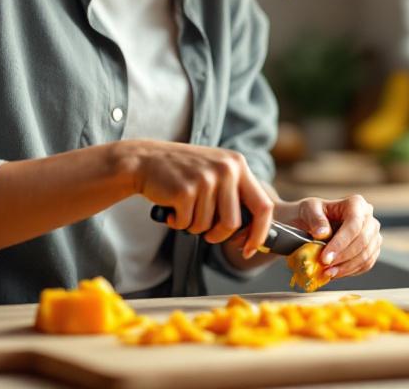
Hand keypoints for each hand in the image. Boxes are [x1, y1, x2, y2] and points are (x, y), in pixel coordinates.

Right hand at [122, 141, 273, 257]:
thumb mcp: (215, 172)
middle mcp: (226, 169)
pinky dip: (177, 222)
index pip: (263, 205)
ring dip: (193, 226)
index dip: (259, 233)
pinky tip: (171, 207)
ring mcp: (205, 178)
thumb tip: (251, 232)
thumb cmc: (182, 172)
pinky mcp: (185, 190)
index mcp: (238, 164)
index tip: (250, 248)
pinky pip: (187, 223)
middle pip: (234, 222)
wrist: (144, 160)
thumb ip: (234, 194)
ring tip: (183, 209)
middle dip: (220, 236)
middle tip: (209, 235)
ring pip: (207, 226)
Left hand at [277, 195, 381, 278]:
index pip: (354, 224)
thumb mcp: (308, 209)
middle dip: (343, 257)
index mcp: (356, 204)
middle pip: (363, 241)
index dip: (341, 243)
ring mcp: (372, 234)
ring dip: (347, 267)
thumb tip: (323, 232)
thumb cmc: (310, 213)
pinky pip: (366, 264)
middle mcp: (368, 217)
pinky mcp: (371, 249)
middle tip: (325, 267)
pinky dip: (351, 271)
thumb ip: (315, 218)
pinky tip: (336, 273)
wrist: (309, 223)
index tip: (325, 257)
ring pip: (366, 255)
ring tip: (328, 273)